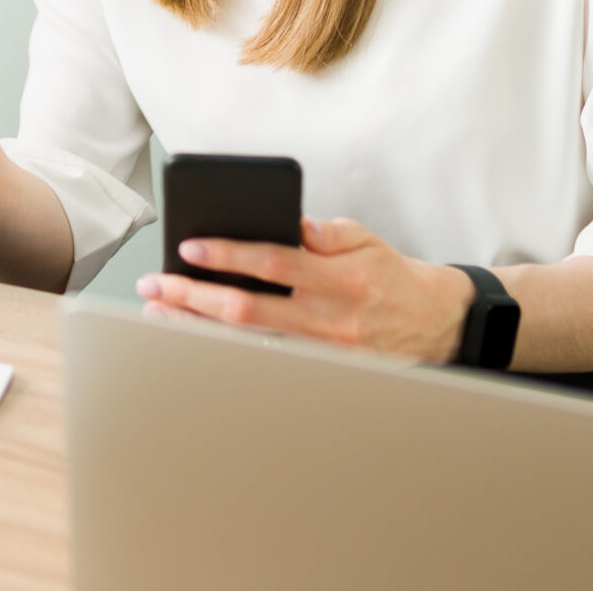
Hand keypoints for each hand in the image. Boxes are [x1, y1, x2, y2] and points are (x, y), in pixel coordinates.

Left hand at [136, 216, 475, 364]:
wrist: (436, 322)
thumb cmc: (391, 274)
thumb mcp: (365, 239)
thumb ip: (324, 232)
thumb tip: (288, 224)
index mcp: (341, 280)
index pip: (273, 264)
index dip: (228, 256)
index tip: (188, 247)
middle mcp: (330, 321)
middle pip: (249, 311)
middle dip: (194, 297)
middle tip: (155, 285)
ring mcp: (324, 352)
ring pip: (248, 341)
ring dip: (198, 327)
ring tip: (159, 312)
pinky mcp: (320, 369)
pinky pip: (264, 356)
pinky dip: (225, 345)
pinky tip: (194, 333)